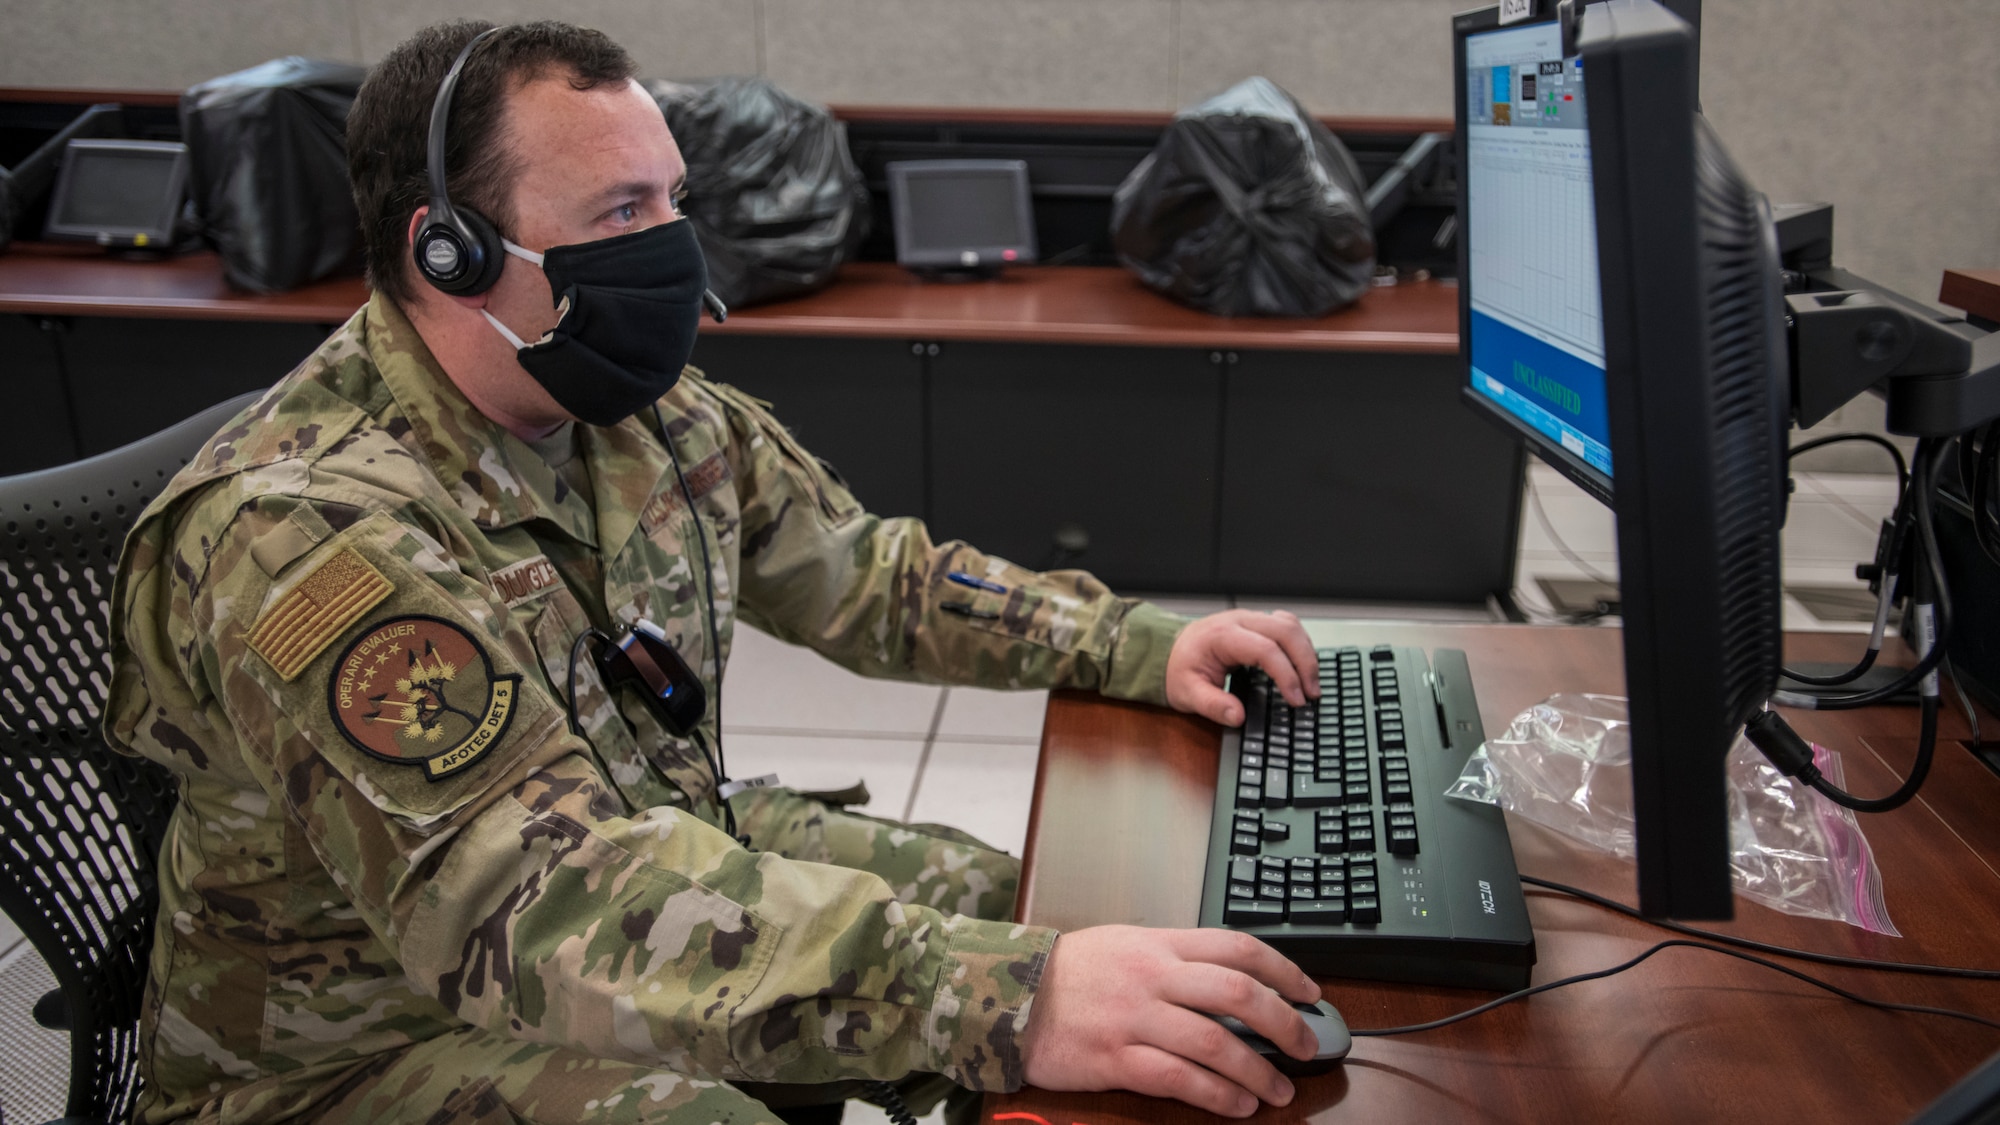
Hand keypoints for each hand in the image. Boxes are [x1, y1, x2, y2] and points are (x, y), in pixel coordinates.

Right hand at [1018, 925, 1321, 1117]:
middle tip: (1305, 1046)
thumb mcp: (1126, 944)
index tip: (1309, 992)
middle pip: (1237, 992)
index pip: (1238, 948)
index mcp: (1160, 944)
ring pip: (1214, 1041)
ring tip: (1278, 1091)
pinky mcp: (1115, 1058)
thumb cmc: (1071, 972)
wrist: (1009, 993)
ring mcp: (1134, 1017)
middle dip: (1283, 1022)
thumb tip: (1233, 980)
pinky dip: (1216, 1095)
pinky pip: (1178, 1078)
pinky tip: (1237, 1106)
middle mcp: (1153, 976)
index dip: (1284, 970)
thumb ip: (1176, 958)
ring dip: (1256, 1071)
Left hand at [1165, 609, 1318, 724]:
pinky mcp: (1256, 623)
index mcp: (1223, 635)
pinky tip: (1302, 665)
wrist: (1169, 651)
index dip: (1286, 675)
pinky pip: (1287, 625)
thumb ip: (1212, 705)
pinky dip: (1300, 644)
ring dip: (1306, 652)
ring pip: (1290, 624)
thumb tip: (1237, 716)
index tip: (1296, 699)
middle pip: (1286, 631)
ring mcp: (1250, 619)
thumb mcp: (1186, 694)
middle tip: (1312, 693)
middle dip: (1305, 662)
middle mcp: (1239, 621)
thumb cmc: (1179, 670)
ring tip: (1311, 683)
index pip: (1266, 649)